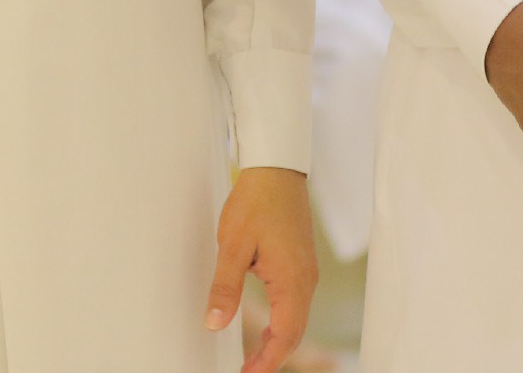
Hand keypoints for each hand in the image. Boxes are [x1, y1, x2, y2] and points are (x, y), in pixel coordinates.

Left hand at [205, 166, 318, 372]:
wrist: (277, 170)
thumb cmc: (256, 202)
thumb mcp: (232, 246)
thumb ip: (224, 287)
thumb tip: (215, 323)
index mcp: (292, 279)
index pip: (285, 334)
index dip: (268, 360)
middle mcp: (306, 280)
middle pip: (294, 332)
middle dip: (273, 357)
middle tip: (248, 371)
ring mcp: (307, 272)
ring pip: (297, 319)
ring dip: (278, 341)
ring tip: (254, 358)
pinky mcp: (302, 264)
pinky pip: (297, 303)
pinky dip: (283, 323)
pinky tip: (267, 327)